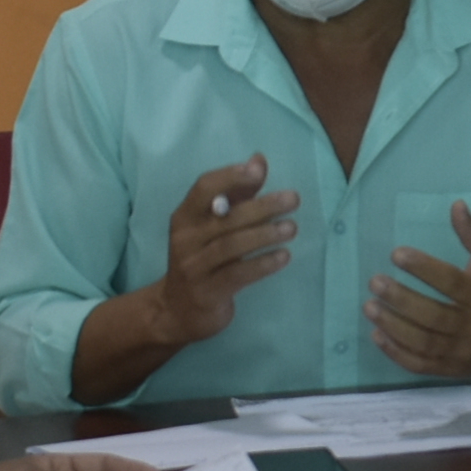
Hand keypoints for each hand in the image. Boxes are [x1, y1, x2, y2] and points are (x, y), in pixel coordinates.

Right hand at [140, 157, 297, 349]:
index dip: (230, 177)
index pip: (203, 188)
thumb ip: (237, 194)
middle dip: (261, 206)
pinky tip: (284, 257)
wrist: (178, 310)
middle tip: (293, 199)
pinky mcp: (207, 292)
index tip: (258, 170)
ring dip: (264, 234)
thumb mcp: (214, 226)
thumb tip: (259, 160)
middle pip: (225, 217)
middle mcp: (185, 239)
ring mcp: (193, 267)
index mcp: (185, 217)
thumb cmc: (203, 259)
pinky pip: (237, 275)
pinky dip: (262, 264)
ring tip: (291, 228)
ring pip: (230, 245)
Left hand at [367, 200, 470, 376]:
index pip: (452, 284)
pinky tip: (377, 334)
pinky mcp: (450, 369)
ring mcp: (461, 352)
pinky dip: (396, 352)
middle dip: (401, 299)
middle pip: (434, 315)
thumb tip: (456, 206)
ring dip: (393, 325)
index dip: (424, 269)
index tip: (397, 255)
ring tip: (369, 306)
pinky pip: (420, 364)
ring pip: (423, 341)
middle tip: (375, 282)